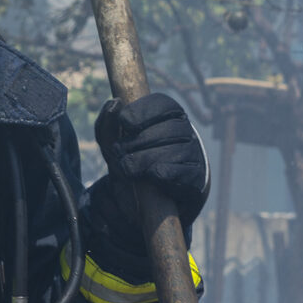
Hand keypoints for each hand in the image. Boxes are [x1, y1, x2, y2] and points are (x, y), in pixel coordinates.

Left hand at [95, 93, 208, 219]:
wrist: (142, 199)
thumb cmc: (130, 161)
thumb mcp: (112, 143)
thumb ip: (107, 123)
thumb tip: (114, 103)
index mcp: (168, 115)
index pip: (163, 104)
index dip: (142, 112)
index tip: (125, 124)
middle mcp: (185, 131)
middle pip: (169, 128)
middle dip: (138, 141)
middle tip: (119, 152)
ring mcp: (193, 154)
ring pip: (174, 150)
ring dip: (144, 160)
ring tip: (128, 169)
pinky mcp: (195, 179)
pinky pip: (182, 172)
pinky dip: (162, 173)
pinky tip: (150, 175)